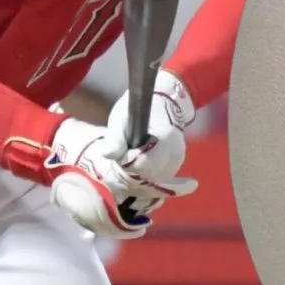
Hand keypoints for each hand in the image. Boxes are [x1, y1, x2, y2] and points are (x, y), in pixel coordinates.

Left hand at [47, 74, 197, 238]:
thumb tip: (107, 155)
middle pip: (148, 177)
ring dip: (138, 175)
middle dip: (132, 171)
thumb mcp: (121, 118)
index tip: (122, 150)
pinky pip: (157, 180)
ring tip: (132, 155)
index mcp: (167, 141)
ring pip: (152, 182)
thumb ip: (115, 138)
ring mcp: (177, 162)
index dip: (127, 163)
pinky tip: (139, 163)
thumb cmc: (139, 109)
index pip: (142, 166)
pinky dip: (146, 176)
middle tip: (125, 153)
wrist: (163, 103)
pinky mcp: (175, 167)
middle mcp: (176, 155)